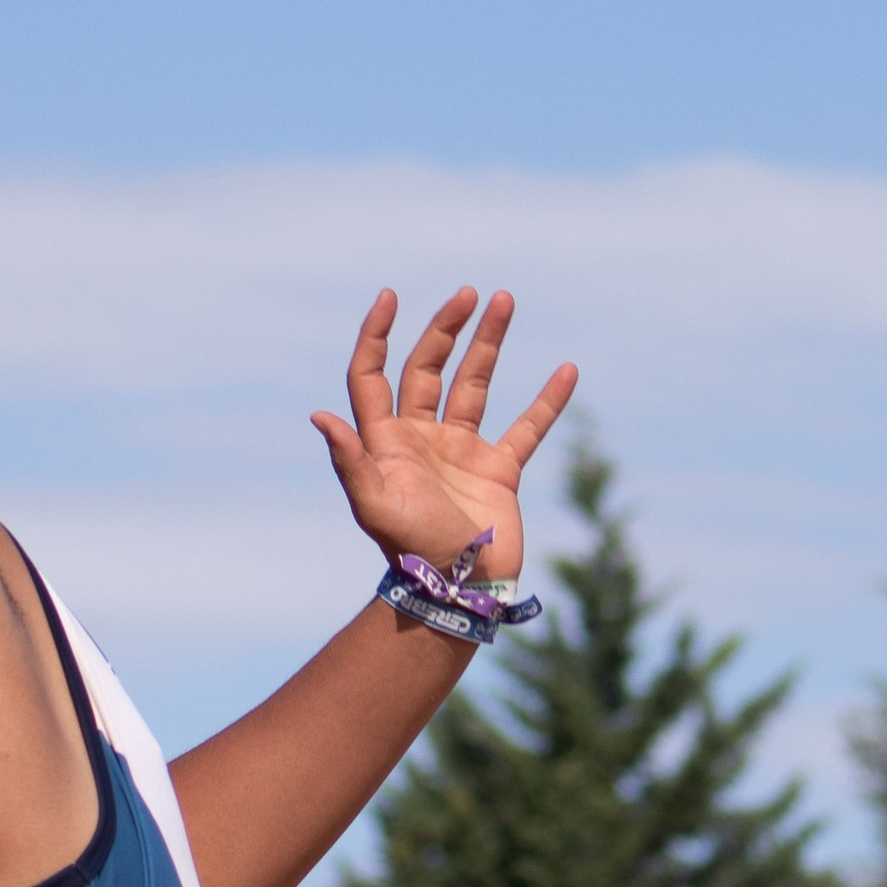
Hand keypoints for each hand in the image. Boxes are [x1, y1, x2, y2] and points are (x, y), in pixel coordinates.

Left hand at [311, 289, 577, 588]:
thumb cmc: (410, 551)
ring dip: (489, 343)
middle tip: (467, 294)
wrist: (458, 593)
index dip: (376, 335)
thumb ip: (350, 460)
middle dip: (445, 328)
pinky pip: (527, 426)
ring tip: (504, 300)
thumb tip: (319, 416)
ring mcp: (462, 452)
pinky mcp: (499, 470)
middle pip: (428, 368)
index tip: (389, 297)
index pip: (374, 375)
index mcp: (387, 441)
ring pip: (475, 383)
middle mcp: (422, 438)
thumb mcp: (374, 505)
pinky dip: (547, 400)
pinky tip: (567, 370)